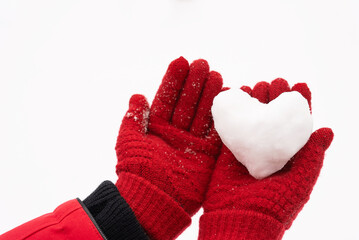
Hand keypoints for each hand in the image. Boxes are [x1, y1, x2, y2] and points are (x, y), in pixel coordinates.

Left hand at [115, 57, 222, 239]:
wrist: (153, 199)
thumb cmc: (137, 170)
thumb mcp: (130, 140)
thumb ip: (134, 118)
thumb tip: (136, 96)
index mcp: (158, 128)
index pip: (167, 98)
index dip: (174, 80)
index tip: (181, 61)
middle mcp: (176, 132)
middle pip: (187, 102)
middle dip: (194, 83)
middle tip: (202, 63)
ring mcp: (192, 143)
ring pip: (202, 113)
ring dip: (209, 94)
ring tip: (216, 75)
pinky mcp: (206, 155)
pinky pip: (216, 133)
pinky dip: (222, 118)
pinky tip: (227, 100)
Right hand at [199, 79, 333, 239]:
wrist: (241, 219)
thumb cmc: (276, 204)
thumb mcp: (300, 181)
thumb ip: (312, 156)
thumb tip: (327, 131)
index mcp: (289, 157)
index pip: (296, 126)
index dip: (299, 105)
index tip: (300, 86)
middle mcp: (269, 150)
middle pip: (273, 118)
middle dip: (275, 98)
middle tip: (276, 82)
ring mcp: (248, 150)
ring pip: (253, 120)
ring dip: (255, 101)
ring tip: (256, 85)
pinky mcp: (229, 152)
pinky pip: (231, 128)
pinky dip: (233, 113)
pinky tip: (236, 98)